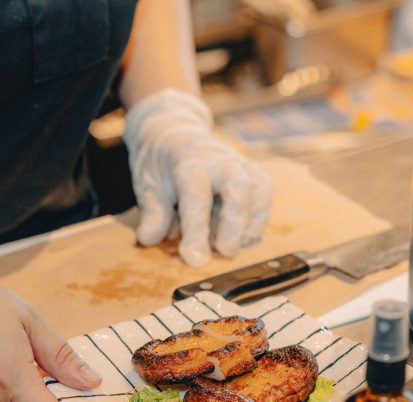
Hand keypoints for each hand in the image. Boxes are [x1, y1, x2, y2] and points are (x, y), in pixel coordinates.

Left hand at [123, 89, 272, 267]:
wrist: (173, 131)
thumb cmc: (160, 165)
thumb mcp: (147, 186)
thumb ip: (153, 214)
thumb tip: (148, 239)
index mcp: (189, 165)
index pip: (196, 197)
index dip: (196, 231)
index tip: (194, 260)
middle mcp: (219, 162)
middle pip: (238, 187)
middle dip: (234, 224)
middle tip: (223, 252)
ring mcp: (239, 164)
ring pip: (259, 188)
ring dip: (250, 223)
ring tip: (230, 245)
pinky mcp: (252, 172)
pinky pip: (265, 191)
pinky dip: (259, 217)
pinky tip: (243, 236)